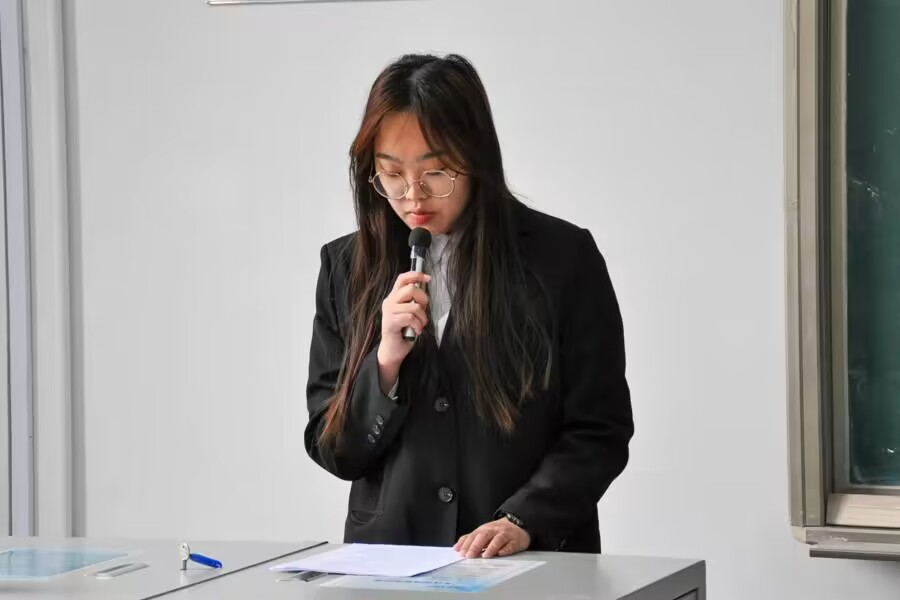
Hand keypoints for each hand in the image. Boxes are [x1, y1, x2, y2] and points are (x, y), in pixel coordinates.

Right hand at [377, 271, 430, 390]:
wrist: (392, 351)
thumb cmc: (403, 332)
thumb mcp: (411, 313)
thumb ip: (414, 302)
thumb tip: (424, 291)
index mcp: (394, 297)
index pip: (402, 279)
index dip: (416, 275)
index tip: (428, 278)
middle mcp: (389, 302)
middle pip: (410, 289)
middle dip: (423, 300)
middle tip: (423, 311)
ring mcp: (388, 312)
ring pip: (413, 306)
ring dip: (422, 318)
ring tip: (420, 325)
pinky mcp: (390, 322)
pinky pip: (410, 318)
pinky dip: (418, 325)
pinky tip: (416, 331)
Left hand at [454, 517, 530, 558]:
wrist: (518, 524)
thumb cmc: (498, 531)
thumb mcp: (483, 532)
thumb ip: (470, 539)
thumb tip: (457, 547)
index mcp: (484, 529)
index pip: (473, 535)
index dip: (466, 544)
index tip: (460, 552)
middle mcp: (494, 531)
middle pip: (484, 536)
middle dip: (475, 546)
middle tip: (469, 556)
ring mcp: (505, 535)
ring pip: (497, 539)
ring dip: (491, 547)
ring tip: (485, 555)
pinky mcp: (515, 540)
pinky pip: (511, 545)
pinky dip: (506, 549)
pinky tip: (501, 553)